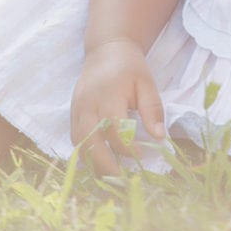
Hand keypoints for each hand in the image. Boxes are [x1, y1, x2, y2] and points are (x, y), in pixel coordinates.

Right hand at [70, 37, 165, 174]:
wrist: (105, 50)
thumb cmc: (130, 67)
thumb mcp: (147, 83)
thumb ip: (153, 110)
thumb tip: (159, 137)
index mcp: (108, 93)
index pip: (114, 127)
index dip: (127, 146)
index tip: (141, 156)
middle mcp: (88, 103)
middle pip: (91, 141)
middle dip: (105, 164)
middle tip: (122, 180)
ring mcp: (76, 109)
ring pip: (79, 144)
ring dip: (93, 163)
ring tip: (111, 178)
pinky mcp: (71, 113)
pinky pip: (75, 139)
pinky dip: (85, 155)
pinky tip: (99, 164)